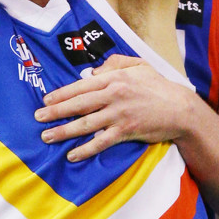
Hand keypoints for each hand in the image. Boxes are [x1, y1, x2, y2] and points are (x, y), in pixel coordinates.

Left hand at [34, 54, 189, 161]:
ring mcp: (119, 114)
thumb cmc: (157, 86)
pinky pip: (101, 142)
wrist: (179, 108)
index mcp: (114, 78)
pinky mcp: (126, 131)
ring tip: (47, 136)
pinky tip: (72, 154)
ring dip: (64, 131)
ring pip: (85, 124)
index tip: (45, 100)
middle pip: (78, 104)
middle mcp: (113, 95)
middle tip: (38, 118)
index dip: (61, 94)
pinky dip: (85, 149)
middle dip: (55, 112)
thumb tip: (92, 72)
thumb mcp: (137, 65)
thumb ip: (114, 63)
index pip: (81, 86)